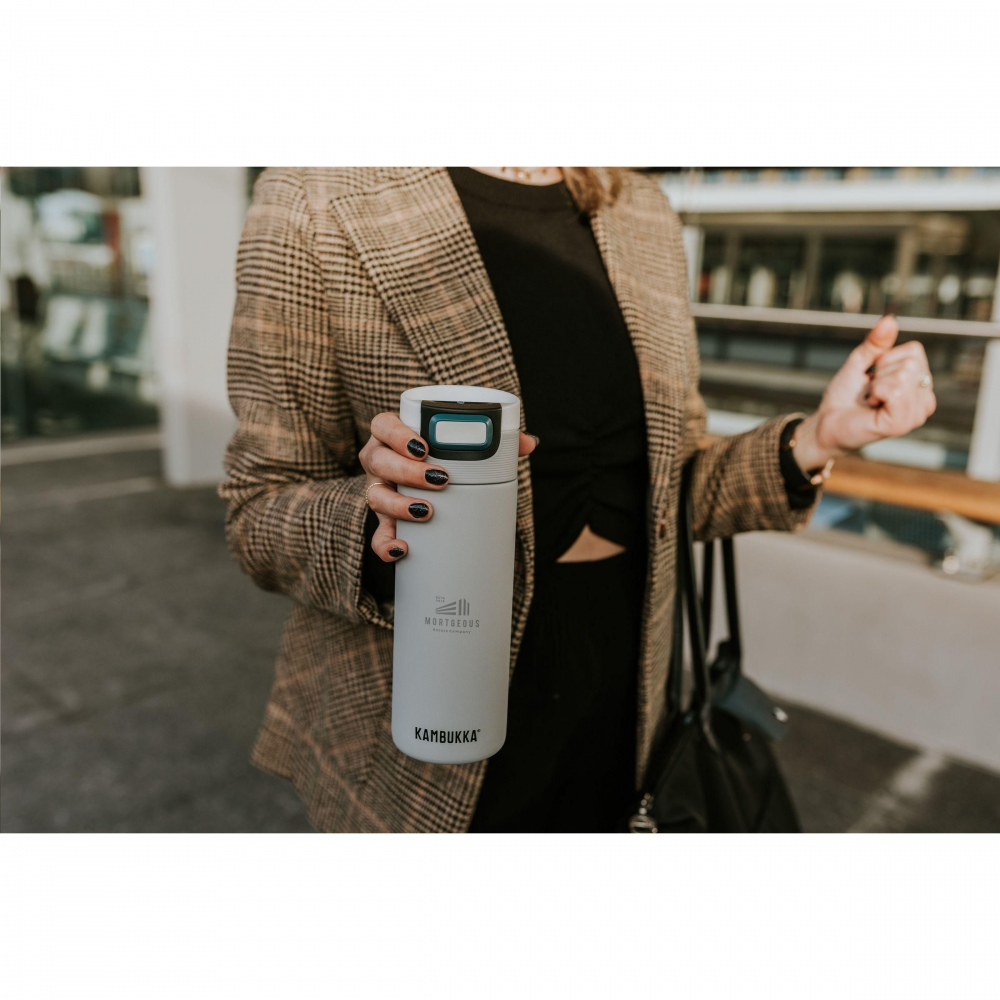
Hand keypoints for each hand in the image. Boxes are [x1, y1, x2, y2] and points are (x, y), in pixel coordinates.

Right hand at [359, 412, 538, 561]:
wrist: (426, 484)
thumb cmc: (442, 457)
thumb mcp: (460, 446)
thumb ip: (495, 441)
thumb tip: (530, 443)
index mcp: (393, 435)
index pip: (383, 425)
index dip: (397, 434)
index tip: (423, 446)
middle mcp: (380, 460)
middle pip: (379, 460)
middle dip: (407, 470)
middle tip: (440, 478)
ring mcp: (379, 490)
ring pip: (375, 496)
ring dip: (398, 505)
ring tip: (426, 510)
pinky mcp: (383, 520)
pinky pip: (377, 534)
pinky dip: (385, 543)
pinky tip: (402, 548)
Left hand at [791, 315, 937, 471]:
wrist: (826, 422)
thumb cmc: (845, 395)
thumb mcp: (860, 362)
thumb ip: (876, 343)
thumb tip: (889, 320)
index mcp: (919, 382)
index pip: (915, 350)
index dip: (886, 358)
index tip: (873, 375)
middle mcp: (924, 398)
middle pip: (911, 362)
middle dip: (882, 371)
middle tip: (870, 391)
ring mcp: (915, 413)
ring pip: (904, 375)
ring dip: (878, 384)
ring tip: (871, 400)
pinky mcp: (901, 424)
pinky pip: (895, 392)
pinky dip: (877, 393)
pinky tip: (872, 406)